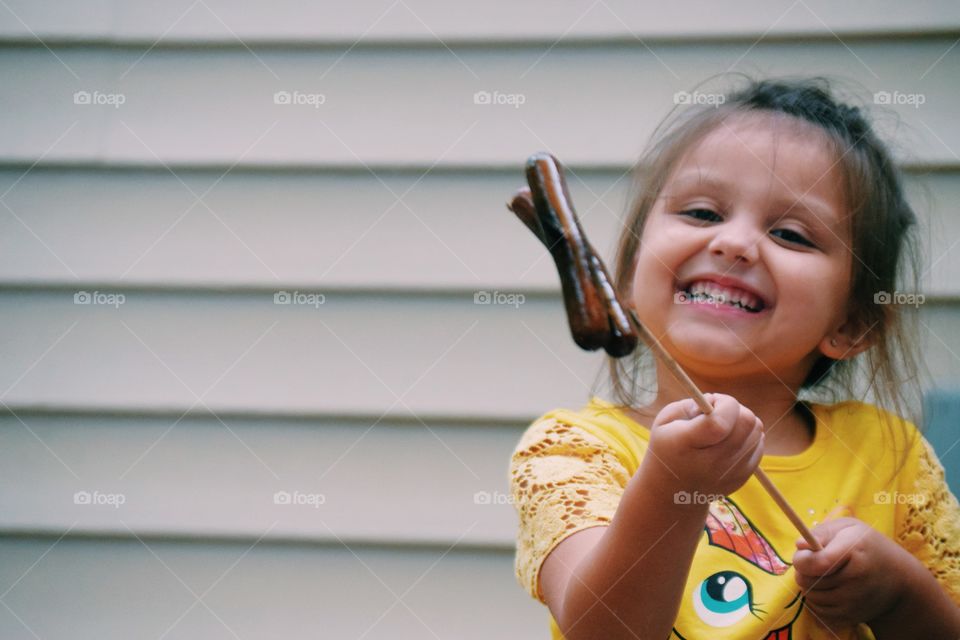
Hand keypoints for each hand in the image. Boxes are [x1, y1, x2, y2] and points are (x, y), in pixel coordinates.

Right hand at [647, 393, 763, 497]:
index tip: (710, 403)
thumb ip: (689, 404)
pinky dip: (748, 435)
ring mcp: (730, 472)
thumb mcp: (664, 421)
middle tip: (717, 413)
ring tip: (723, 426)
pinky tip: (729, 440)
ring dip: (743, 421)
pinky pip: (759, 444)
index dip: (722, 403)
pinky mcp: (743, 476)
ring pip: (757, 431)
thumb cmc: (667, 448)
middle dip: (735, 408)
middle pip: (746, 422)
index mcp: (685, 445)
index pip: (720, 422)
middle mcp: (711, 463)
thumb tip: (714, 401)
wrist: (672, 492)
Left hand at [793, 518, 904, 630]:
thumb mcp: (849, 528)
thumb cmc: (868, 546)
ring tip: (823, 574)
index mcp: (854, 552)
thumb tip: (799, 545)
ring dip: (809, 584)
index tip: (807, 551)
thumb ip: (822, 532)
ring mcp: (853, 601)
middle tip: (816, 562)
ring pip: (810, 595)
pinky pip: (819, 609)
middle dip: (804, 570)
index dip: (803, 558)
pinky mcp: (851, 616)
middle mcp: (855, 579)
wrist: (900, 580)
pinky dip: (818, 599)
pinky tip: (829, 588)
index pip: (815, 562)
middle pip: (807, 579)